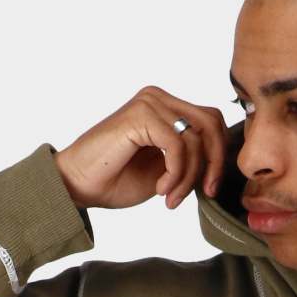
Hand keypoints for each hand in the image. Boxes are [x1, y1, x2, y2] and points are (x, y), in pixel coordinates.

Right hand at [56, 87, 228, 213]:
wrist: (76, 184)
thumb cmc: (115, 180)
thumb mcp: (165, 171)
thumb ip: (190, 159)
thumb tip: (220, 163)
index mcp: (166, 107)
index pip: (211, 121)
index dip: (218, 155)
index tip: (208, 189)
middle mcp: (158, 98)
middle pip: (211, 123)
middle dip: (213, 163)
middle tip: (203, 193)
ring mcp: (149, 102)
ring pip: (196, 137)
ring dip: (189, 177)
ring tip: (170, 198)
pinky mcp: (140, 115)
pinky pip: (177, 145)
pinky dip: (175, 173)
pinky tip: (160, 190)